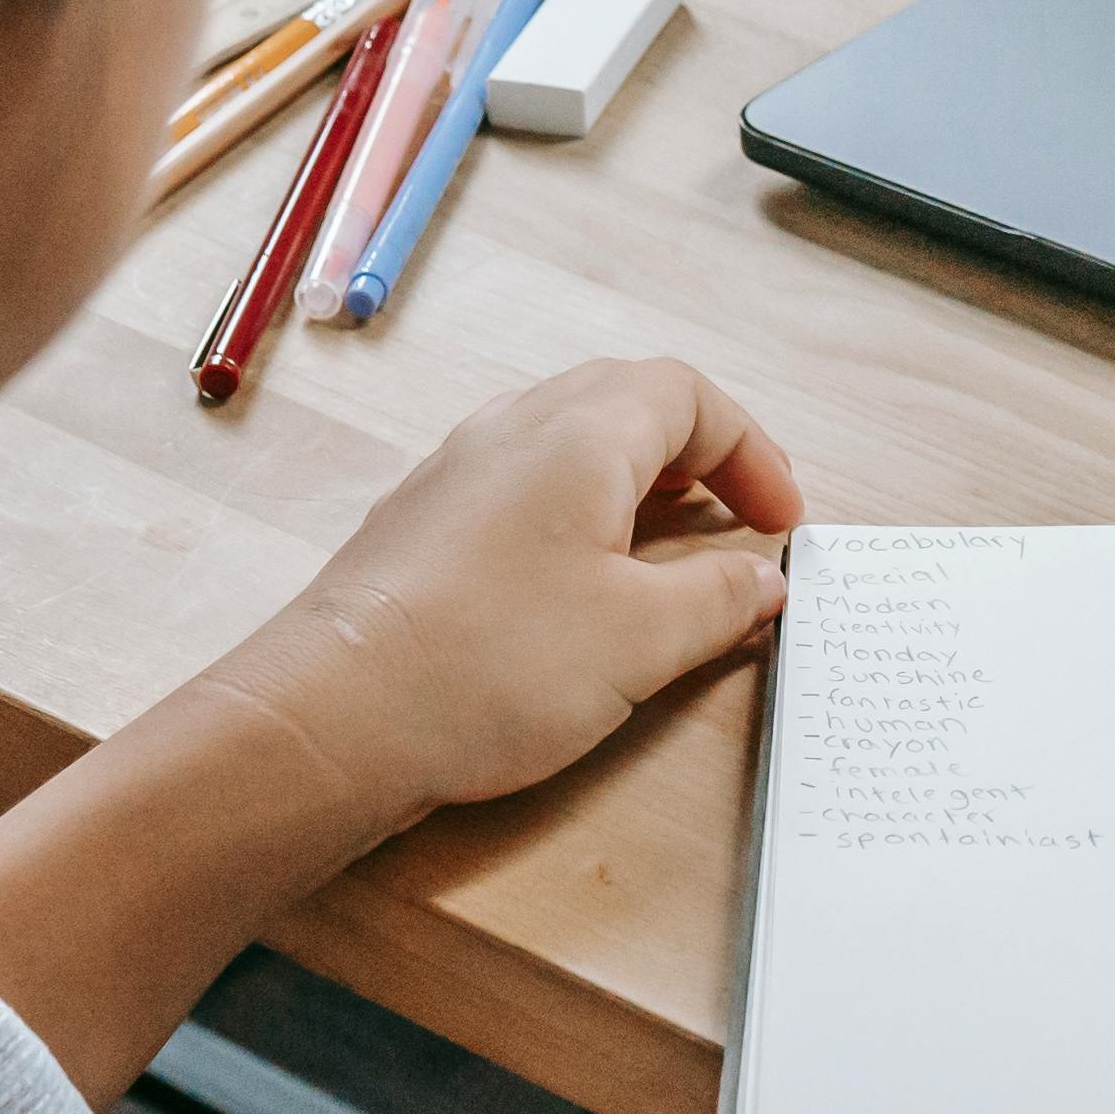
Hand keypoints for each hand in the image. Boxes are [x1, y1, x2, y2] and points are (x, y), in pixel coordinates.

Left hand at [216, 357, 802, 832]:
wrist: (332, 718)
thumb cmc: (489, 665)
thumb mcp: (641, 640)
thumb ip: (717, 599)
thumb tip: (763, 581)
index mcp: (579, 436)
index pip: (687, 395)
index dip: (750, 450)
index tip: (782, 521)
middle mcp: (510, 432)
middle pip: (623, 402)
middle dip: (696, 452)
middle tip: (735, 515)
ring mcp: (453, 475)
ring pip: (563, 441)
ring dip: (632, 480)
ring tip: (665, 544)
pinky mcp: (417, 528)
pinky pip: (515, 489)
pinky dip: (572, 514)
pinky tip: (575, 585)